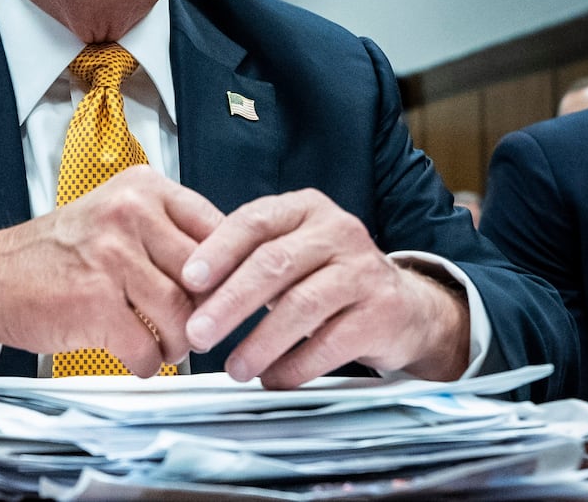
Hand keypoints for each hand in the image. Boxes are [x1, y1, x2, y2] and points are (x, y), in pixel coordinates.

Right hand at [0, 165, 223, 375]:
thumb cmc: (57, 254)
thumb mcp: (114, 218)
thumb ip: (167, 232)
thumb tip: (230, 268)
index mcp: (142, 188)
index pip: (218, 228)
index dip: (232, 272)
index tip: (233, 294)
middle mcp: (129, 213)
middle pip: (205, 276)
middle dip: (207, 314)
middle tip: (200, 328)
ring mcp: (111, 255)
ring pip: (182, 315)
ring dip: (180, 344)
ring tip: (168, 347)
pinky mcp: (94, 301)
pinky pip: (148, 346)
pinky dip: (149, 363)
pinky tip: (138, 357)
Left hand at [181, 189, 468, 386]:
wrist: (403, 305)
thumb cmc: (327, 277)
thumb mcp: (290, 252)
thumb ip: (244, 260)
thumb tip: (185, 289)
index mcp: (305, 209)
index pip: (254, 221)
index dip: (218, 251)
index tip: (188, 280)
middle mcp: (337, 231)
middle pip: (274, 264)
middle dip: (230, 302)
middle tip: (198, 333)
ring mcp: (363, 271)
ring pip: (302, 305)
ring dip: (261, 342)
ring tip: (235, 367)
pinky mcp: (382, 312)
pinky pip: (330, 342)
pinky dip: (296, 365)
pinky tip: (273, 378)